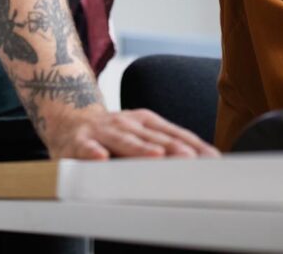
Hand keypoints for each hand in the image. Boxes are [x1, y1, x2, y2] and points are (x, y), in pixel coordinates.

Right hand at [43, 107, 220, 160]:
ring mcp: (105, 130)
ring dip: (140, 148)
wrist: (70, 120)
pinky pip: (87, 148)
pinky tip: (100, 158)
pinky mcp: (80, 141)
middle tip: (191, 159)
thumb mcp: (141, 135)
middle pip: (154, 138)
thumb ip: (167, 146)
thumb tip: (204, 162)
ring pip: (124, 141)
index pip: (175, 135)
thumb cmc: (113, 134)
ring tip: (156, 156)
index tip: (213, 160)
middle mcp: (128, 123)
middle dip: (173, 149)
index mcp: (147, 122)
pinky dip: (93, 152)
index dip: (194, 146)